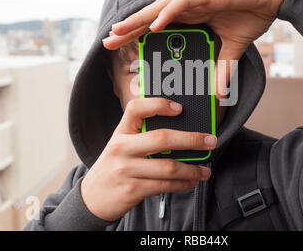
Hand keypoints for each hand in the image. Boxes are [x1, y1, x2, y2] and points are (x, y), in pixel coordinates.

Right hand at [80, 97, 214, 221]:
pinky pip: (165, 186)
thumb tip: (181, 133)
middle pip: (162, 139)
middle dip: (191, 140)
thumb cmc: (113, 167)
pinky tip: (191, 181)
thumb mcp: (121, 146)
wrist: (92, 198)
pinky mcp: (132, 189)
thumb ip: (142, 136)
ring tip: (205, 170)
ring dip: (192, 169)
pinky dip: (183, 183)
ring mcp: (126, 170)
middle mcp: (121, 148)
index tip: (180, 108)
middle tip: (210, 141)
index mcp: (121, 132)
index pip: (136, 108)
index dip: (159, 104)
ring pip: (168, 167)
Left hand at [103, 0, 302, 95]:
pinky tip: (153, 25)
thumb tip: (219, 92)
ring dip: (138, 20)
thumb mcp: (233, 48)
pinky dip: (167, 14)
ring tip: (117, 32)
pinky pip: (182, 3)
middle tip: (106, 42)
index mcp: (191, 18)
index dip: (138, 35)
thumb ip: (223, 67)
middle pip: (151, 18)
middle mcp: (188, 8)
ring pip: (159, 9)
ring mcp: (195, 0)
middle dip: (128, 30)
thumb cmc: (252, 14)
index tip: (122, 50)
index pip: (158, 28)